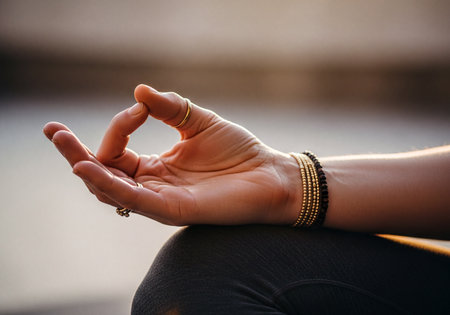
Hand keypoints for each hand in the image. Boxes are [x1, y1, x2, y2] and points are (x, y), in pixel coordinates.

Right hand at [43, 84, 300, 225]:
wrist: (270, 174)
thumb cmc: (239, 151)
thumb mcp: (200, 122)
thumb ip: (171, 108)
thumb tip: (138, 90)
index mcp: (157, 166)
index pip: (119, 150)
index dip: (119, 126)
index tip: (139, 108)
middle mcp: (153, 185)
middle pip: (104, 173)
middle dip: (77, 153)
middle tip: (54, 131)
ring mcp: (160, 200)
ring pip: (111, 189)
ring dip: (86, 168)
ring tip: (66, 145)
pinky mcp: (173, 210)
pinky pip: (133, 200)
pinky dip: (110, 184)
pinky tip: (91, 166)